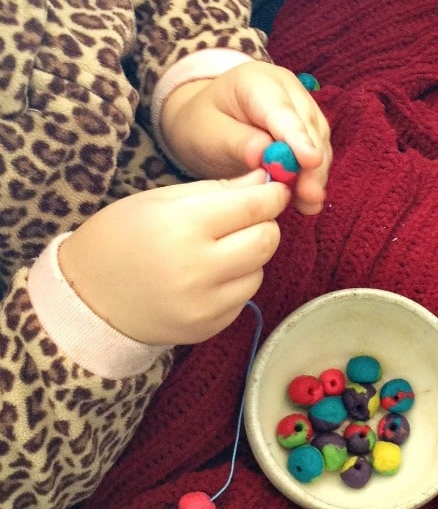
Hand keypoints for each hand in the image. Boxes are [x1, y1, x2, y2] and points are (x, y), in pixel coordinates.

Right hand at [59, 171, 288, 344]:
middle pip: (266, 241)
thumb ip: (216, 190)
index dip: (272, 195)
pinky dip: (235, 283)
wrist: (90, 299)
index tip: (276, 189)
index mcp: (183, 227)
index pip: (253, 207)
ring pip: (258, 272)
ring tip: (217, 250)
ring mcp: (206, 305)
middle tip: (250, 218)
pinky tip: (207, 277)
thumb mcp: (160, 201)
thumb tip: (263, 180)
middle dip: (266, 224)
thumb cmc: (120, 238)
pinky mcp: (209, 327)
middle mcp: (199, 270)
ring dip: (249, 257)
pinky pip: (243, 298)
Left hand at [161, 60, 331, 215]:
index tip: (310, 161)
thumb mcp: (208, 134)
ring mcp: (300, 107)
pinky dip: (314, 177)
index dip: (297, 137)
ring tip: (308, 205)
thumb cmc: (202, 126)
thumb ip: (237, 143)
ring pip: (318, 141)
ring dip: (316, 174)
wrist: (204, 122)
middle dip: (312, 164)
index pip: (282, 111)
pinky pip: (317, 152)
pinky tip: (307, 201)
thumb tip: (264, 155)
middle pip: (308, 126)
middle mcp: (286, 89)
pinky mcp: (307, 128)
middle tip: (310, 197)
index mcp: (255, 81)